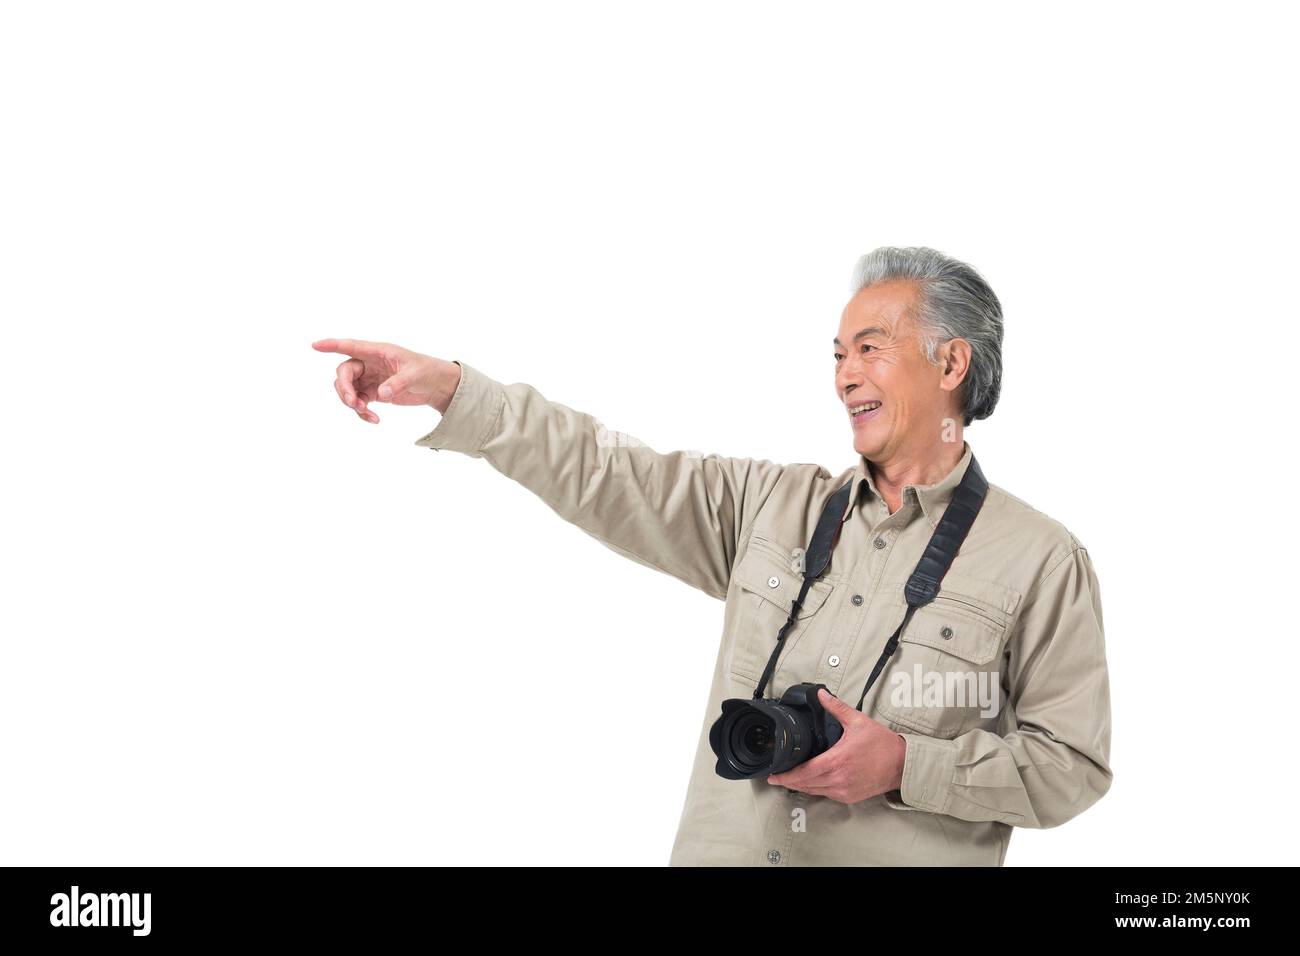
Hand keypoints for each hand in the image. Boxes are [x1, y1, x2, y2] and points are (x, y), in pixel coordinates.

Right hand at [311, 338, 461, 423]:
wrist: (437, 386)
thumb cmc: (428, 371)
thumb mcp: (416, 374)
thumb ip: (399, 383)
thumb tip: (381, 394)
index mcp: (379, 351)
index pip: (351, 346)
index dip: (332, 345)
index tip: (315, 345)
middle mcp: (370, 363)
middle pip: (345, 372)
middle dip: (345, 388)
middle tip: (354, 404)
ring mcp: (370, 378)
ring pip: (348, 389)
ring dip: (351, 402)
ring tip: (365, 412)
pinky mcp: (374, 393)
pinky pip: (359, 402)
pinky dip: (362, 412)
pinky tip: (374, 420)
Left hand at [766, 688, 906, 803]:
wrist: (902, 764)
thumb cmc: (882, 744)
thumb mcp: (857, 721)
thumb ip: (836, 707)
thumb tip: (821, 694)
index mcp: (837, 761)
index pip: (804, 772)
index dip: (786, 776)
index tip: (773, 775)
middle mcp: (838, 779)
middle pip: (805, 784)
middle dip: (789, 782)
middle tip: (776, 778)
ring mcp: (844, 791)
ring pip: (815, 791)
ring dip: (801, 786)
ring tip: (789, 779)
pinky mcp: (850, 797)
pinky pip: (827, 794)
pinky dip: (816, 789)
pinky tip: (811, 782)